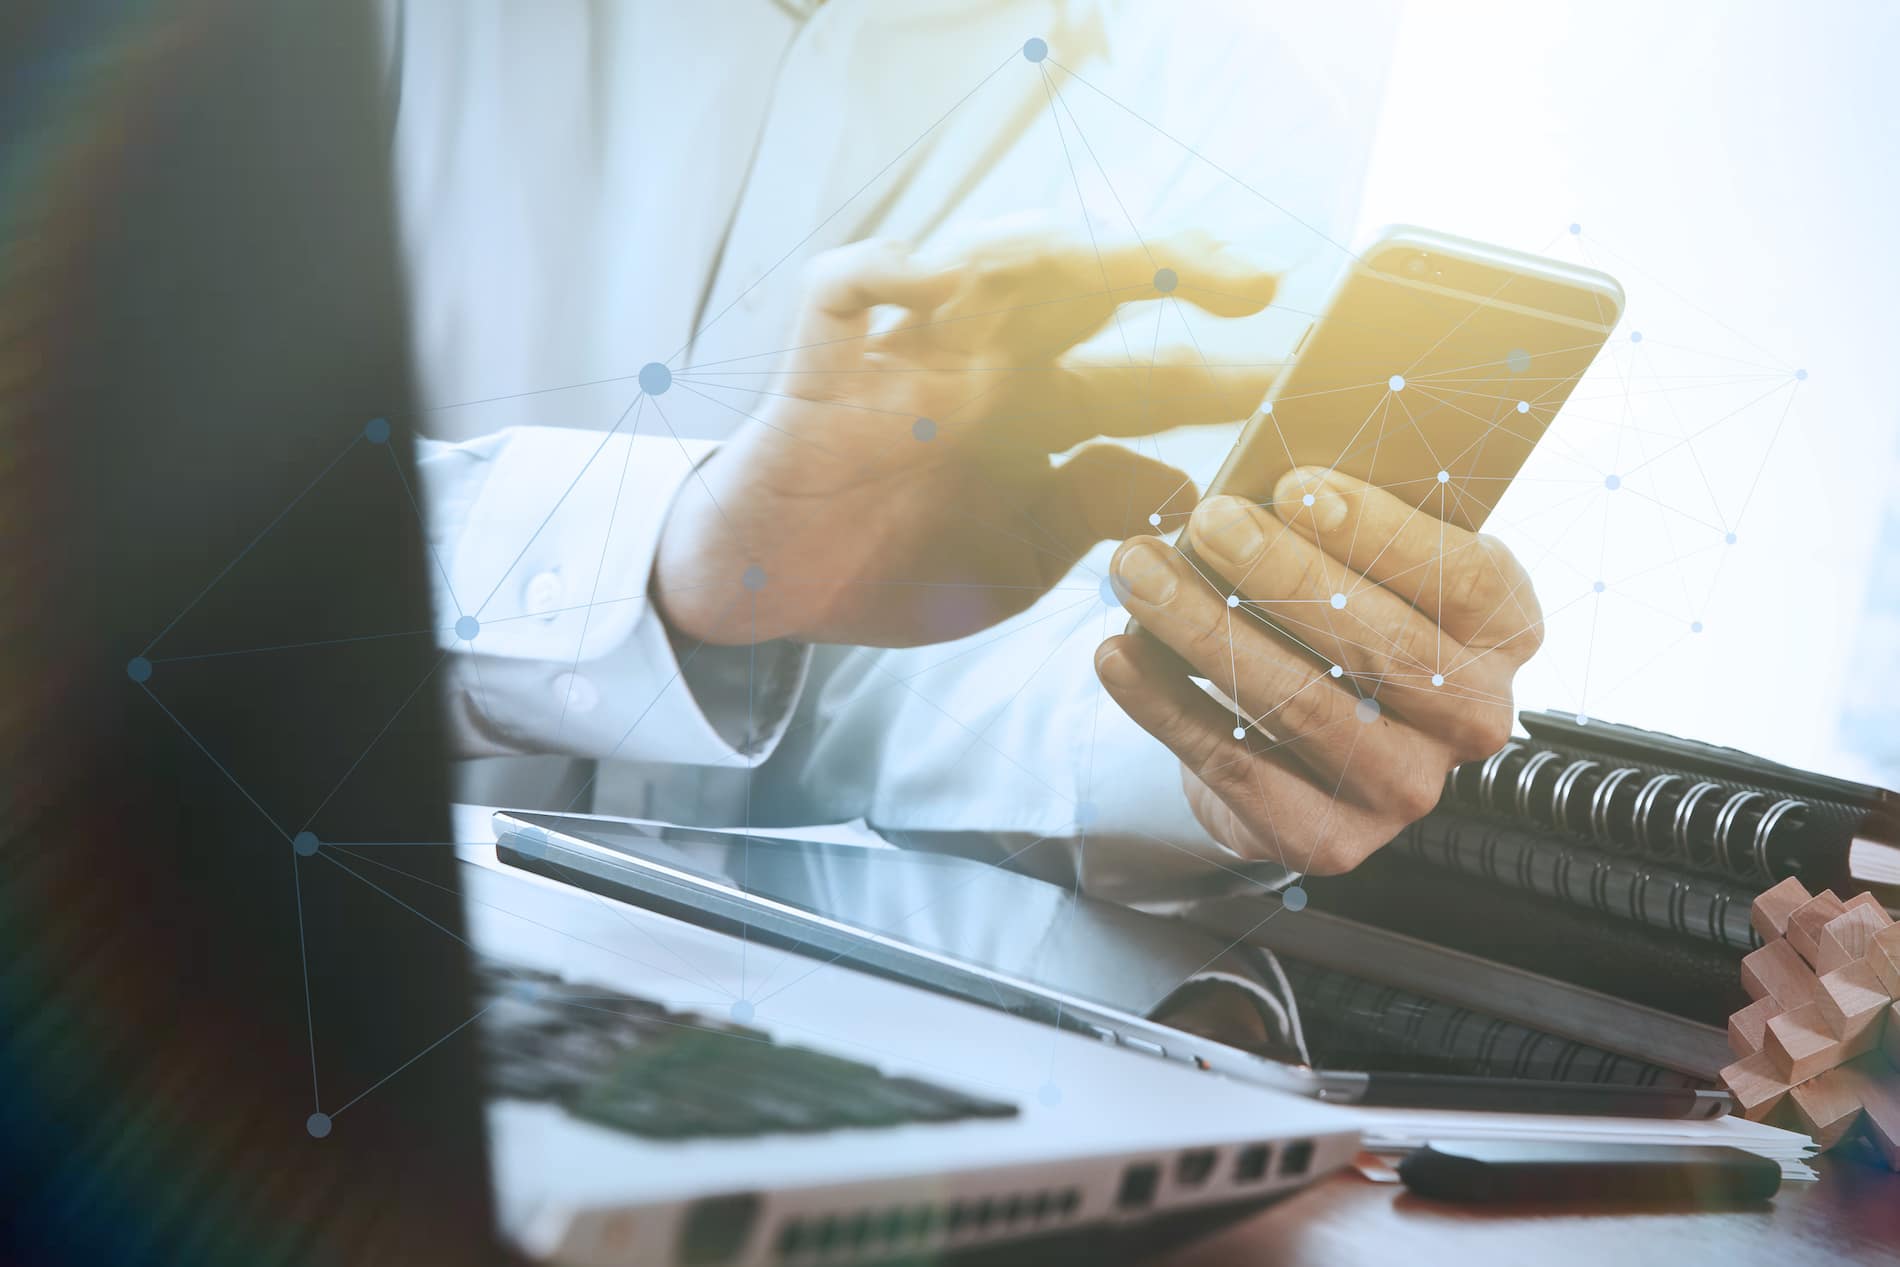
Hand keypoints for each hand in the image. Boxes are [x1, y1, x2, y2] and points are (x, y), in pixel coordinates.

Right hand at [654, 221, 1277, 645]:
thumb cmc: (896, 563)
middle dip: (1170, 270)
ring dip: (1060, 248)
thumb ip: (1093, 511)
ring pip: (984, 263)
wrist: (771, 590)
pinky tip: (934, 279)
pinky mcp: (823, 363)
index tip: (1302, 378)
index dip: (1223, 375)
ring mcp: (907, 356)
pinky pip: (846, 286)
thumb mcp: (1019, 555)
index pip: (1146, 379)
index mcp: (1038, 416)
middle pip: (1086, 290)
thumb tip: (1188, 488)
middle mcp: (984, 368)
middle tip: (1251, 281)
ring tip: (1127, 255)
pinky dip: (888, 270)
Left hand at [1094, 468, 1542, 873]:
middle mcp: (1472, 719)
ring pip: (1300, 704)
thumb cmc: (1336, 619)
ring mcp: (1404, 790)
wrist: (1304, 749)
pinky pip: (1235, 765)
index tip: (1296, 485)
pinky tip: (1118, 654)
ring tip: (1139, 573)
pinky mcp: (1327, 839)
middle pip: (1378, 644)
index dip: (1380, 532)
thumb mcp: (1365, 562)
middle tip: (1206, 520)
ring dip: (1205, 629)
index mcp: (1502, 632)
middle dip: (1278, 573)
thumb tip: (1262, 476)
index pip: (1464, 579)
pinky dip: (1164, 704)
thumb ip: (1341, 522)